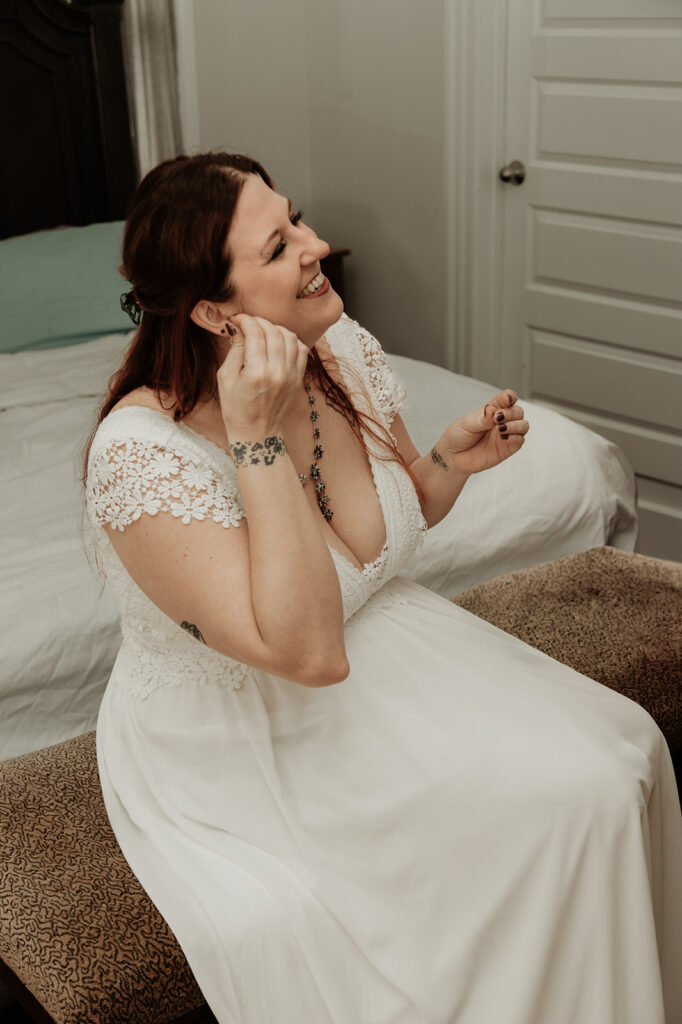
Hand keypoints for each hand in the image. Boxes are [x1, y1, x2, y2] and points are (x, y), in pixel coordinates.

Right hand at [217, 314, 308, 438]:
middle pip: (273, 332)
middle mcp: (278, 373)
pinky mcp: (298, 379)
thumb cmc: (236, 408)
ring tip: (263, 331)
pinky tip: (278, 342)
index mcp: (257, 373)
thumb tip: (238, 327)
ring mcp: (291, 376)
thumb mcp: (225, 378)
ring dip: (275, 328)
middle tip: (248, 323)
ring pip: (290, 337)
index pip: (255, 334)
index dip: (245, 321)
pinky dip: (291, 340)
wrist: (256, 433)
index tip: (236, 319)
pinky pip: (301, 350)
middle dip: (259, 321)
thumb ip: (234, 350)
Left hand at [442, 389, 528, 474]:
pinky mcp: (507, 449)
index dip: (509, 397)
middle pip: (518, 411)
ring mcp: (505, 435)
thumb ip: (482, 418)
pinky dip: (515, 438)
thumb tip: (494, 411)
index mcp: (492, 410)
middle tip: (498, 417)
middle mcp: (501, 421)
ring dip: (516, 425)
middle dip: (512, 412)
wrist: (453, 457)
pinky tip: (503, 437)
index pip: (507, 399)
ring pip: (523, 426)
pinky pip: (519, 441)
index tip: (507, 398)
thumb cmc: (458, 436)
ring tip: (500, 428)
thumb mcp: (467, 423)